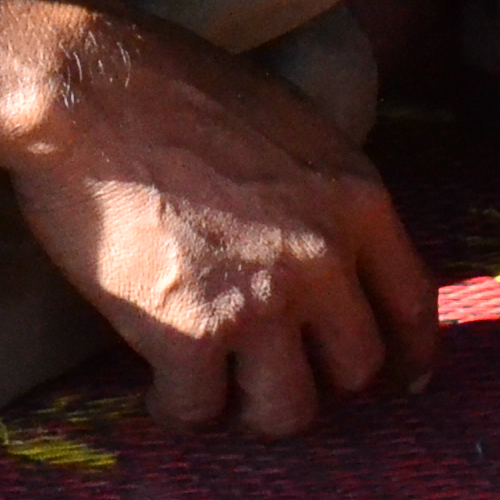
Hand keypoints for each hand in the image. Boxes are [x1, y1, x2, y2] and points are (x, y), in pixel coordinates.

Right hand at [0, 8, 439, 438]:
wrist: (86, 88)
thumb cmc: (173, 88)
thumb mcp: (289, 125)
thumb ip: (323, 195)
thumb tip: (333, 250)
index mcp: (354, 197)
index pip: (413, 304)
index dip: (407, 356)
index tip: (395, 381)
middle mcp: (323, 256)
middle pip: (357, 368)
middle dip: (319, 380)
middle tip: (278, 378)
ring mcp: (261, 299)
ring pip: (287, 411)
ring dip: (251, 408)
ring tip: (219, 389)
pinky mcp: (190, 332)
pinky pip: (199, 409)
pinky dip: (177, 407)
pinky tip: (157, 388)